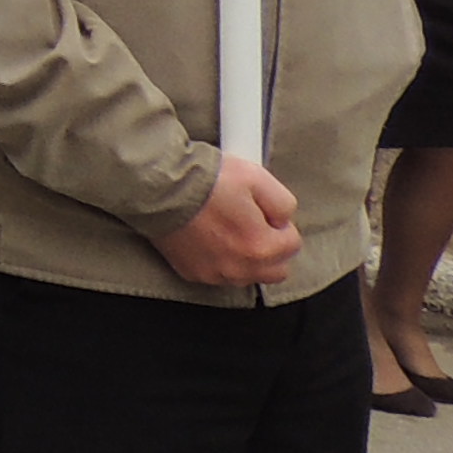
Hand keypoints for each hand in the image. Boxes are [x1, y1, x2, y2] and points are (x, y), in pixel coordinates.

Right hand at [154, 151, 303, 288]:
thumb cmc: (207, 181)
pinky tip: (209, 237)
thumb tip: (283, 220)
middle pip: (276, 269)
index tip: (262, 210)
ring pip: (248, 275)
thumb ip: (283, 203)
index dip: (279, 222)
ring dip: (247, 257)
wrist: (160, 187)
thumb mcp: (257, 177)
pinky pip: (219, 274)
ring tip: (229, 228)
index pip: (292, 244)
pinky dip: (220, 260)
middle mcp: (239, 268)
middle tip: (254, 223)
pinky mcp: (192, 273)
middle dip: (271, 248)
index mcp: (260, 247)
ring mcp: (214, 274)